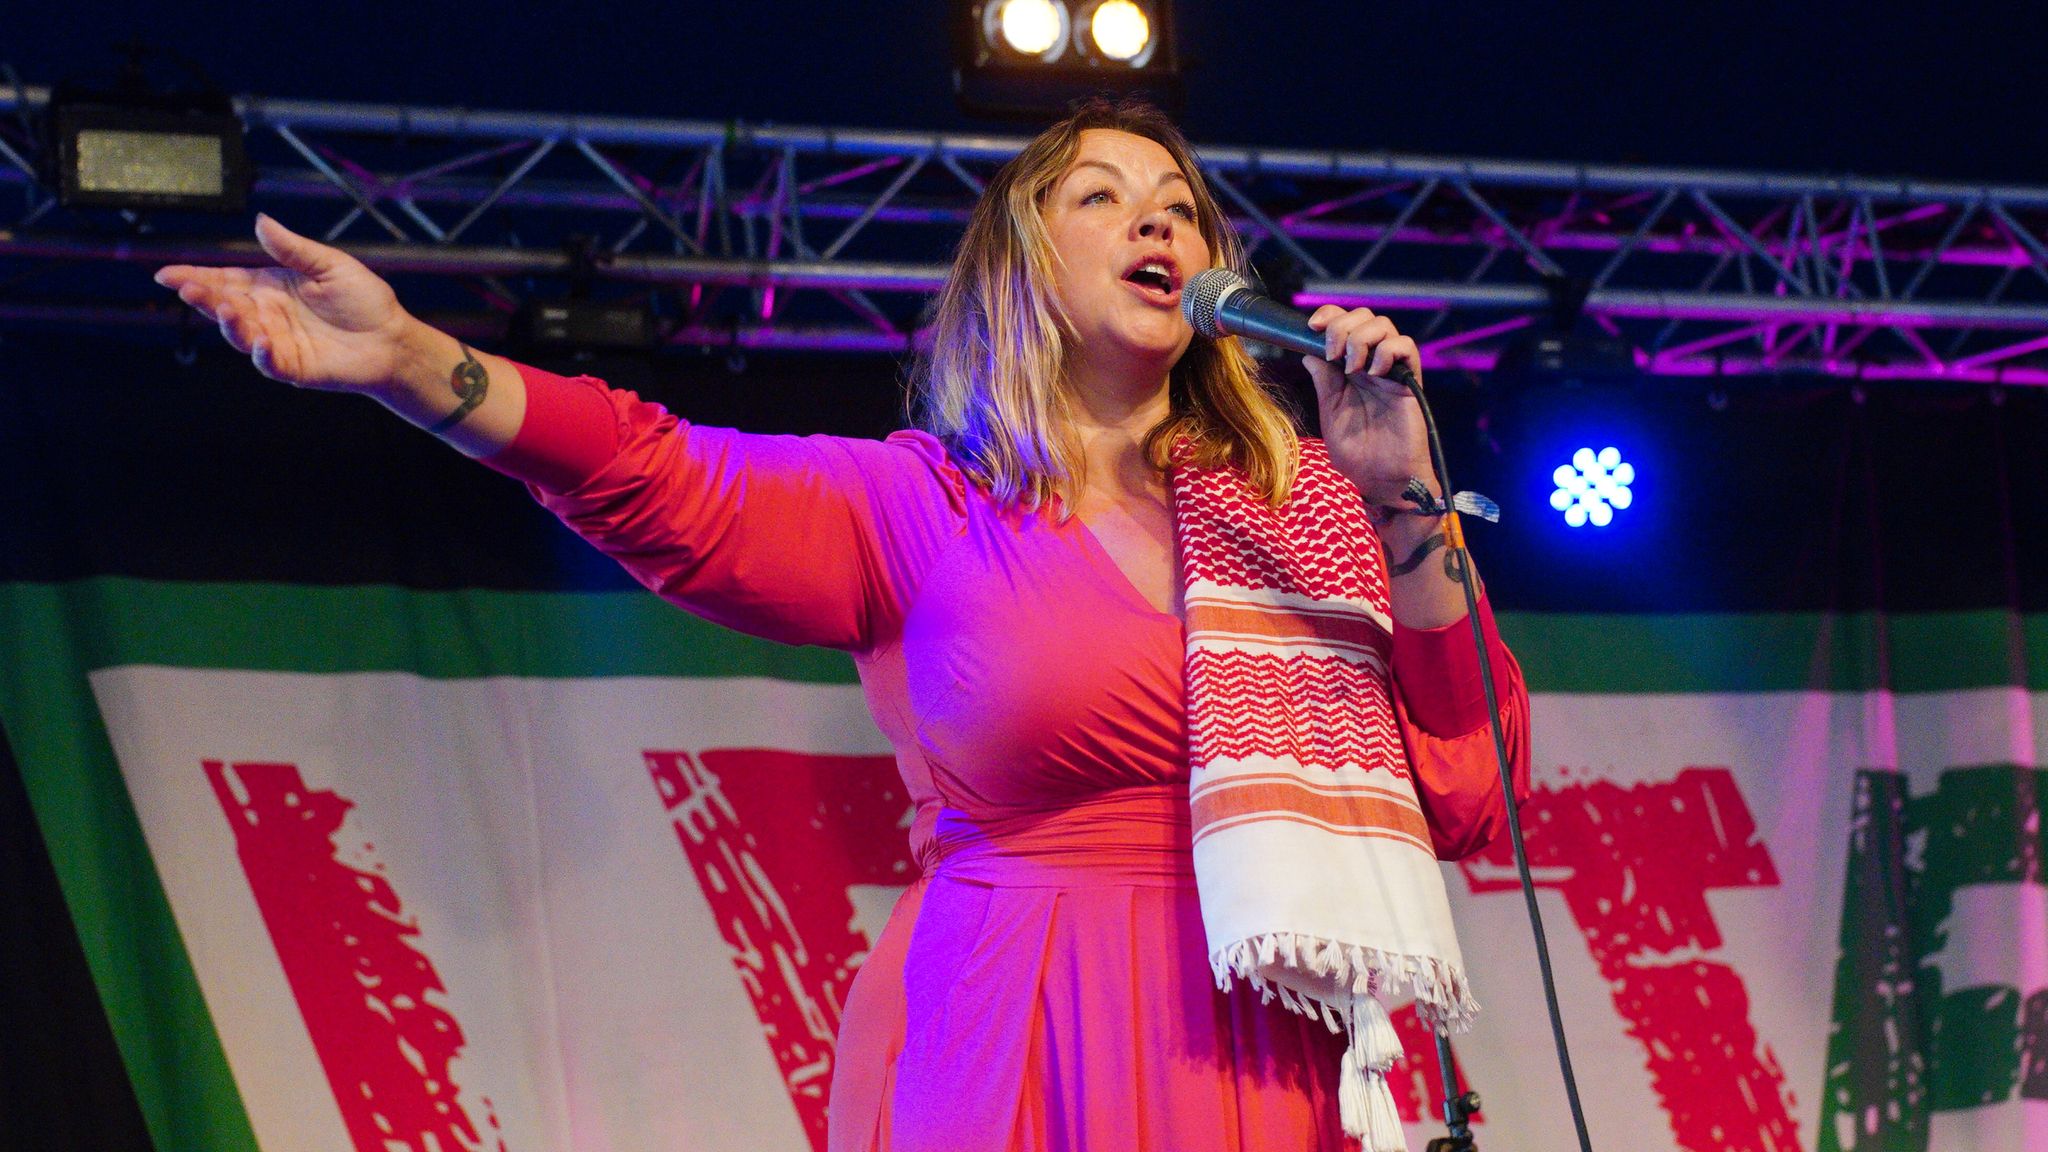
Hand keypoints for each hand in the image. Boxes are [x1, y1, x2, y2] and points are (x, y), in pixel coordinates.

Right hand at [155, 215, 420, 392]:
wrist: (393, 338)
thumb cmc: (365, 300)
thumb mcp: (329, 265)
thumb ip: (293, 249)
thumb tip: (260, 221)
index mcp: (271, 287)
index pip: (226, 280)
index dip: (196, 278)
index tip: (167, 274)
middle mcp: (268, 314)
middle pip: (225, 306)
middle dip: (203, 298)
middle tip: (186, 288)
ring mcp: (279, 342)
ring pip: (242, 335)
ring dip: (229, 323)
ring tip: (226, 308)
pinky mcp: (295, 367)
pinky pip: (272, 363)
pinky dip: (264, 354)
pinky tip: (263, 343)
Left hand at [1302, 305, 1433, 510]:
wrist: (1381, 480)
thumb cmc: (1357, 454)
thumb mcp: (1330, 412)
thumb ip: (1324, 382)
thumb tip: (1308, 352)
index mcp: (1349, 368)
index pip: (1343, 324)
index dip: (1329, 315)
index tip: (1312, 326)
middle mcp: (1371, 364)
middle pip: (1364, 316)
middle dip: (1342, 326)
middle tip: (1332, 353)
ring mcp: (1391, 371)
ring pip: (1385, 325)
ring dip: (1362, 338)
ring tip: (1352, 368)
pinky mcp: (1409, 381)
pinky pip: (1406, 347)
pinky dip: (1387, 351)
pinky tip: (1374, 373)